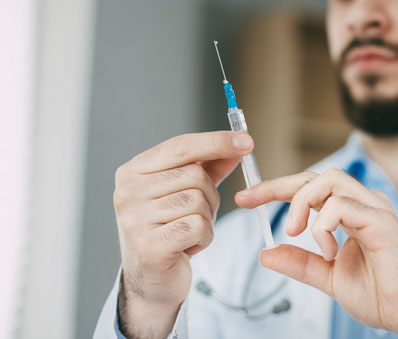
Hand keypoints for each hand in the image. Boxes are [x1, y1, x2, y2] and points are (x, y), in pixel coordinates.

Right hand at [113, 131, 253, 337]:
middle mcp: (127, 192)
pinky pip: (199, 227)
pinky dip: (204, 237)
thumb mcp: (187, 191)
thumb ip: (210, 166)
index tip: (246, 141)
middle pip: (195, 176)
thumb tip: (239, 144)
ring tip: (187, 232)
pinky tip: (187, 246)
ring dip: (206, 219)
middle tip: (196, 215)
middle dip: (210, 196)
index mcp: (133, 171)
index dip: (216, 142)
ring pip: (199, 202)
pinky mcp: (149, 246)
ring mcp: (134, 220)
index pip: (180, 146)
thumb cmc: (170, 229)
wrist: (152, 280)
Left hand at [235, 168, 397, 338]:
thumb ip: (301, 263)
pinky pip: (343, 206)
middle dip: (279, 185)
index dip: (277, 188)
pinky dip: (324, 225)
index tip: (247, 199)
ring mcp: (375, 209)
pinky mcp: (382, 222)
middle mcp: (364, 204)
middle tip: (252, 202)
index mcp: (353, 213)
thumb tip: (267, 253)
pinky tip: (328, 251)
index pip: (311, 188)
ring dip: (303, 203)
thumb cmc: (383, 294)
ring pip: (330, 180)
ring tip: (296, 231)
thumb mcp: (329, 277)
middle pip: (317, 175)